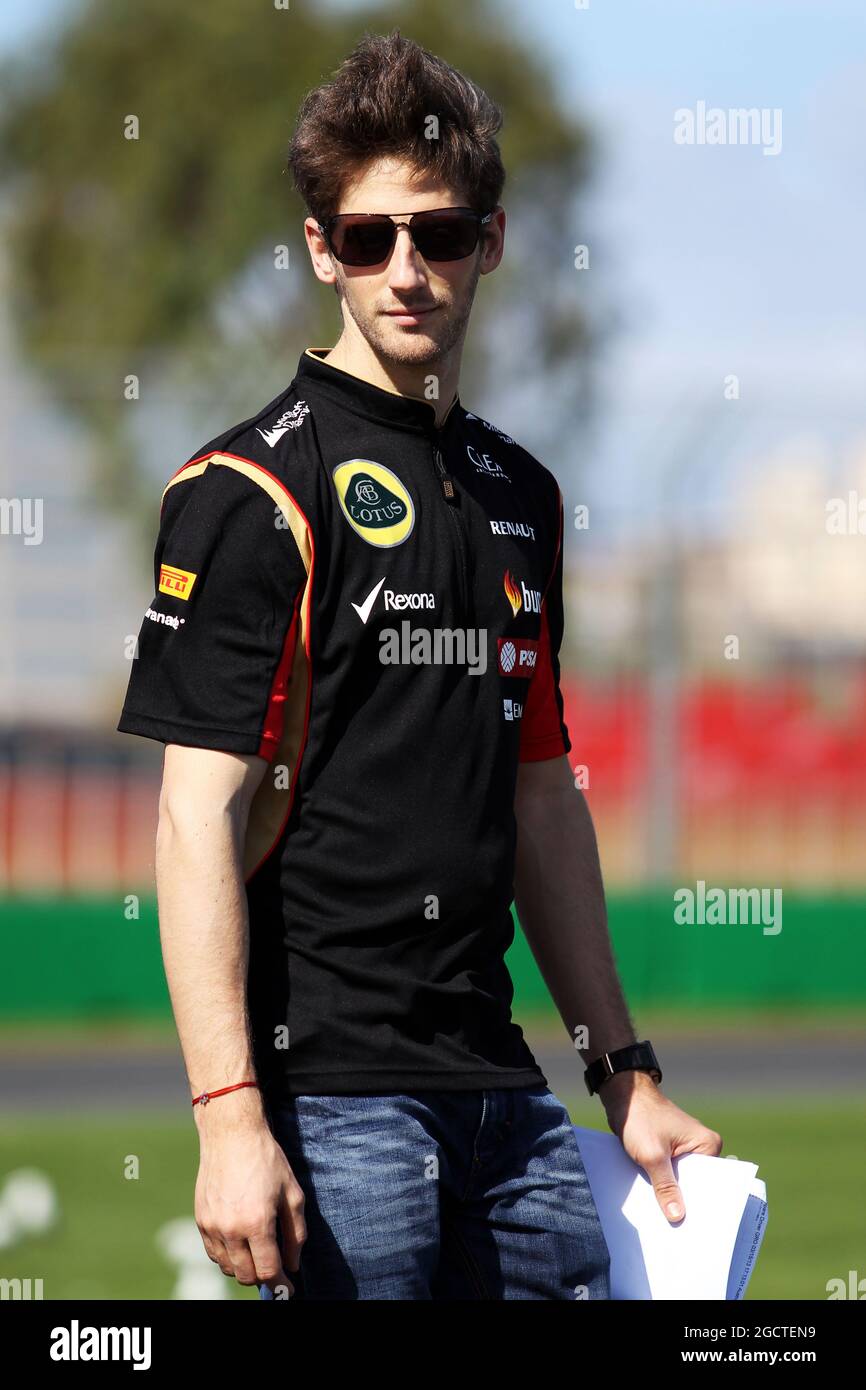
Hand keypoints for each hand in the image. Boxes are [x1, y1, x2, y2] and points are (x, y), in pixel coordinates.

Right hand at [194, 1092, 305, 1294]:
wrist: (231, 1135)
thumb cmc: (266, 1160)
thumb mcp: (292, 1193)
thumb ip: (295, 1233)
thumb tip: (293, 1263)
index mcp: (257, 1223)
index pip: (268, 1271)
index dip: (282, 1283)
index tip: (289, 1286)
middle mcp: (231, 1229)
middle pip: (246, 1275)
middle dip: (264, 1277)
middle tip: (275, 1267)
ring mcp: (212, 1226)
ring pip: (228, 1268)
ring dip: (244, 1268)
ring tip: (258, 1252)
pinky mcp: (201, 1220)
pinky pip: (213, 1254)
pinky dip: (227, 1257)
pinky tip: (240, 1243)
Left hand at [599, 1070, 722, 1223]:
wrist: (622, 1097)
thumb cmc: (640, 1117)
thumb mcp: (652, 1155)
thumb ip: (665, 1186)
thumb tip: (677, 1216)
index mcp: (707, 1145)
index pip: (710, 1183)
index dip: (700, 1204)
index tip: (692, 1228)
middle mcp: (701, 1147)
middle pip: (695, 1184)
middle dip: (684, 1202)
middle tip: (675, 1230)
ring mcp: (685, 1149)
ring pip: (680, 1181)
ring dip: (670, 1194)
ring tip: (662, 1219)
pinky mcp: (670, 1151)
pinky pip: (669, 1174)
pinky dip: (661, 1185)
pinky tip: (653, 1202)